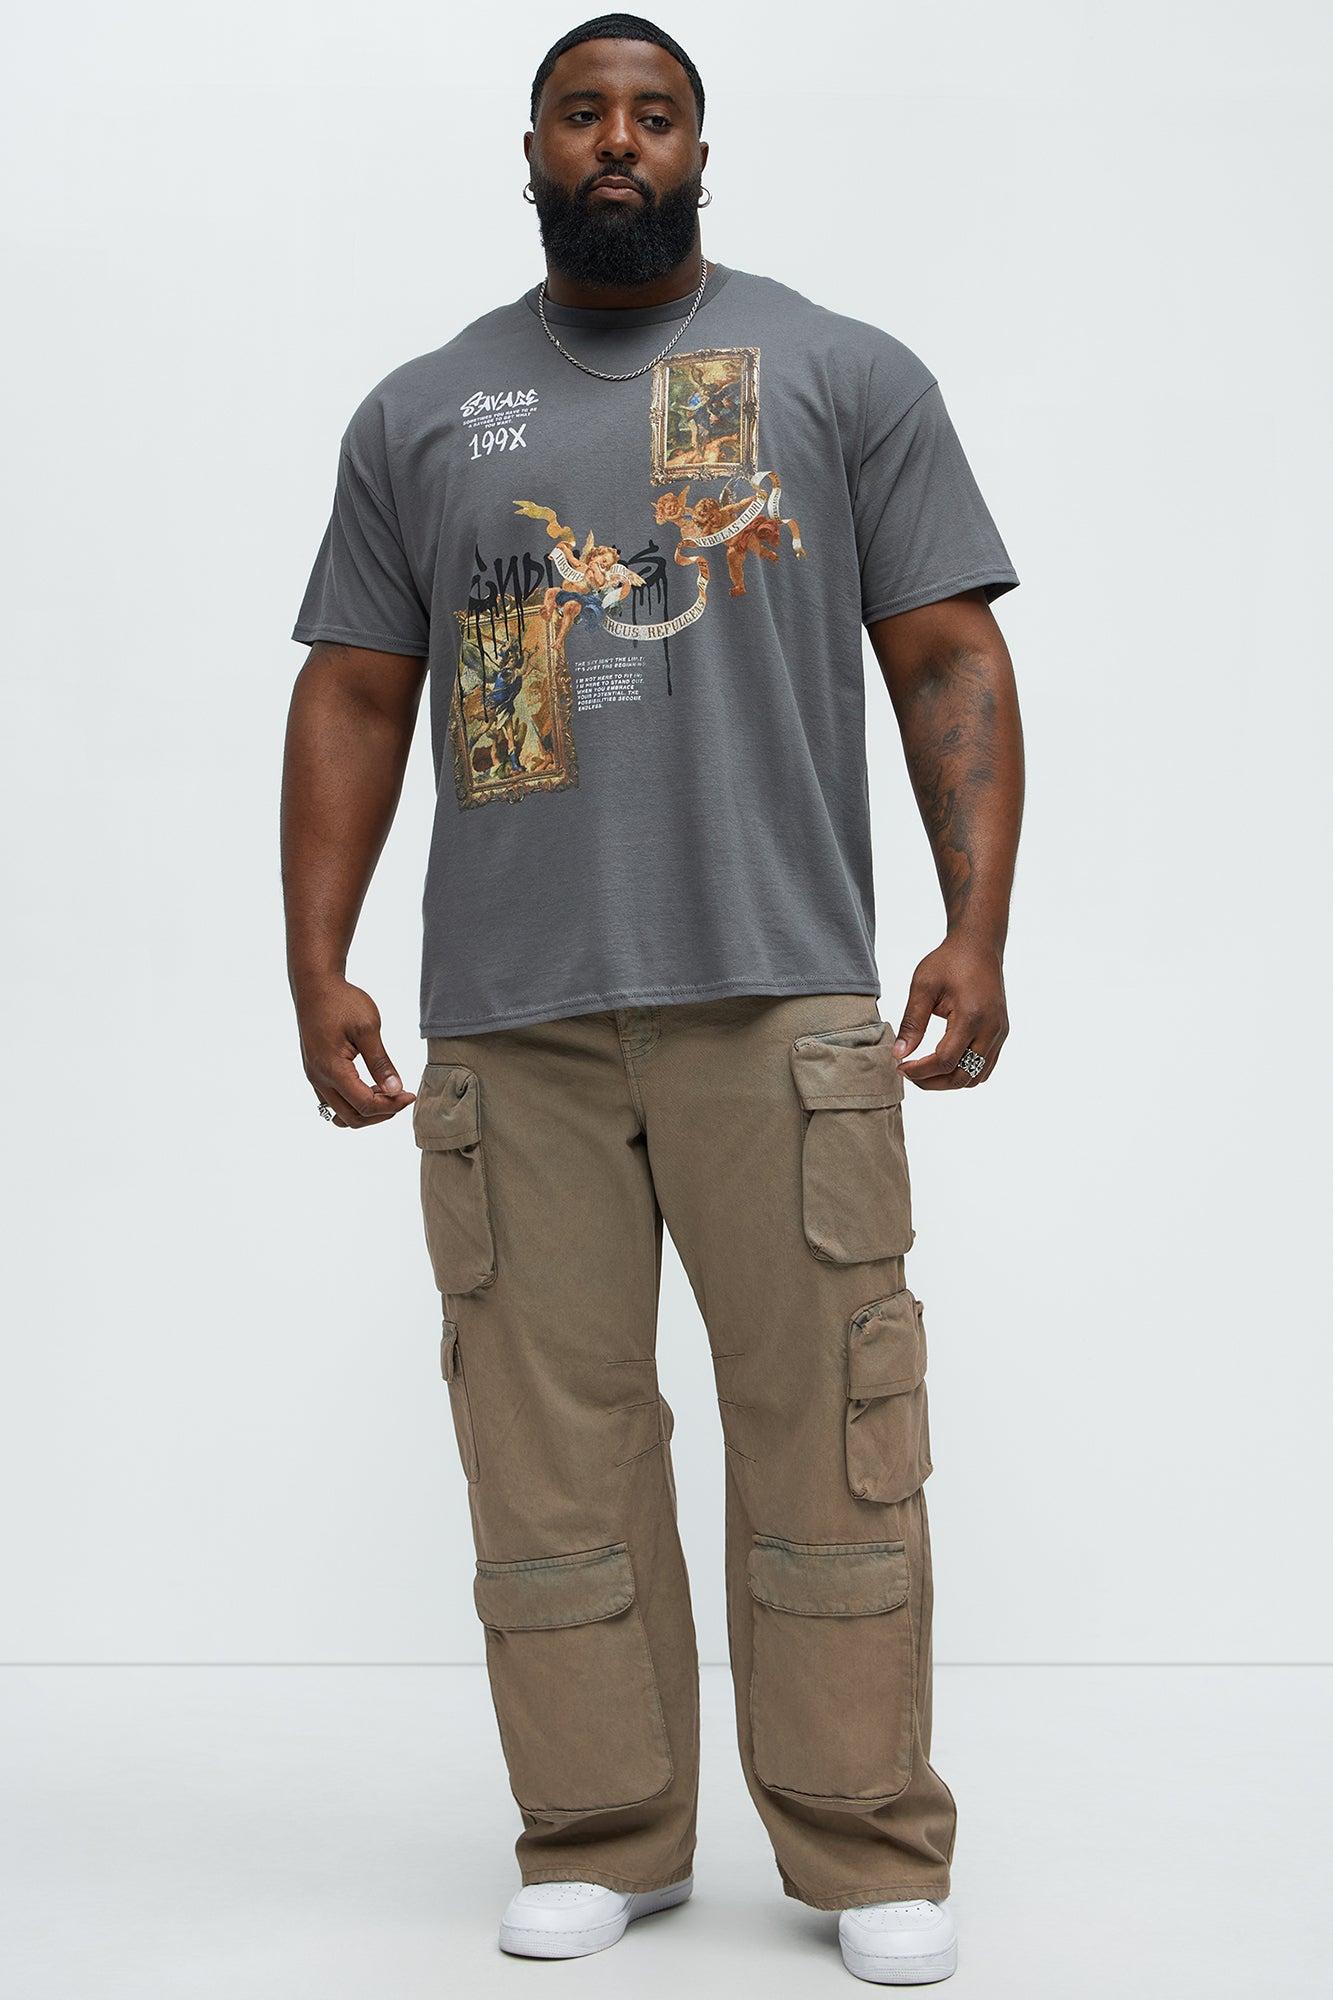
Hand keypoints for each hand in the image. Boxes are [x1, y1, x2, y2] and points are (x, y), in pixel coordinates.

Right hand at [295, 977, 415, 1127]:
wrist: (315, 985)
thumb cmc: (342, 1001)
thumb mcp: (368, 1028)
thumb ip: (381, 1062)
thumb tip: (395, 1090)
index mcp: (332, 1068)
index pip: (365, 1105)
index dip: (391, 1106)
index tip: (410, 1095)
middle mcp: (319, 1078)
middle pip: (352, 1118)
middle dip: (381, 1114)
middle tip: (401, 1097)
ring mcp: (314, 1076)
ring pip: (340, 1113)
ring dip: (366, 1111)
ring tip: (387, 1094)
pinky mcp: (315, 1071)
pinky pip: (333, 1100)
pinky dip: (353, 1102)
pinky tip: (370, 1086)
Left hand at [893, 936, 1008, 1089]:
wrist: (978, 946)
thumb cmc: (949, 961)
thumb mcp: (923, 987)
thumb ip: (912, 1023)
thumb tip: (899, 1055)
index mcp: (972, 1016)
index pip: (945, 1060)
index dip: (920, 1070)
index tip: (900, 1067)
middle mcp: (991, 1029)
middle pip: (962, 1076)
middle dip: (933, 1082)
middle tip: (909, 1074)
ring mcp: (999, 1033)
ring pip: (976, 1077)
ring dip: (949, 1080)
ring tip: (924, 1071)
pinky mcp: (1001, 1033)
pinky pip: (985, 1066)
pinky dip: (964, 1072)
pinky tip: (943, 1063)